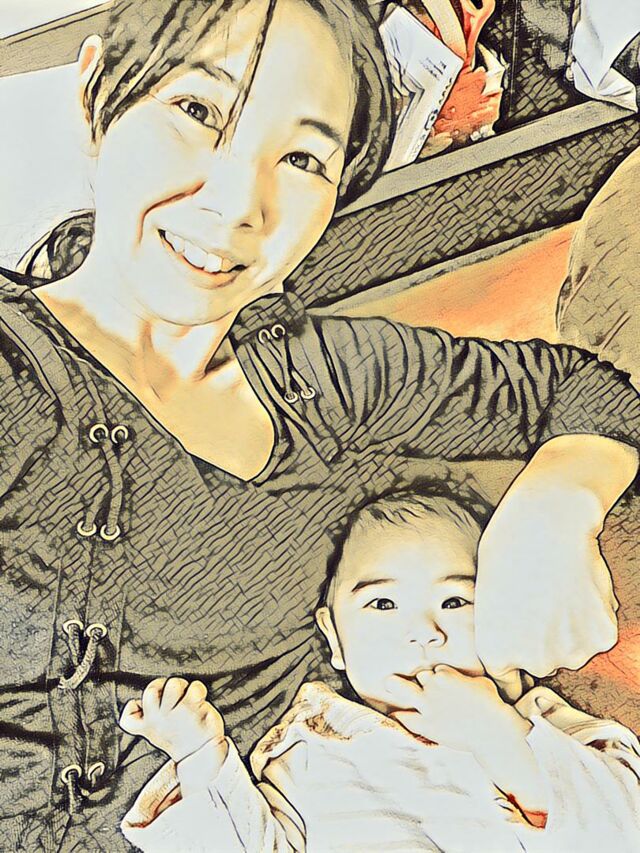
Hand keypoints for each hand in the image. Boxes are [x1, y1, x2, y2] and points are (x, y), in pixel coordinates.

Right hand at [120, 677, 225, 763]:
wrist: (203, 754)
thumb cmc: (178, 739)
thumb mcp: (154, 733)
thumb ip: (142, 719)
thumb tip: (134, 702)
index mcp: (148, 727)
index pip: (128, 718)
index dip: (133, 706)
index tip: (144, 706)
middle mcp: (161, 720)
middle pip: (150, 691)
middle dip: (160, 686)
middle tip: (171, 696)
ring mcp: (178, 715)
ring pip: (172, 684)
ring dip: (181, 685)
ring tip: (186, 697)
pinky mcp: (197, 710)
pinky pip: (195, 687)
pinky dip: (198, 689)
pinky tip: (200, 700)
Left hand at [389, 665, 525, 753]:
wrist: (492, 731)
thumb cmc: (492, 706)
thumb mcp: (481, 682)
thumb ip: (466, 678)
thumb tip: (463, 680)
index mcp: (446, 674)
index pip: (437, 671)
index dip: (440, 678)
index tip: (443, 686)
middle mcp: (434, 686)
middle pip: (420, 676)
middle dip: (420, 679)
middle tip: (414, 680)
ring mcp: (428, 705)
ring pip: (404, 689)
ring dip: (396, 686)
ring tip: (388, 683)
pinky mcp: (427, 724)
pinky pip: (407, 718)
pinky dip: (400, 716)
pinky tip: (395, 715)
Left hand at [475, 482, 617, 678]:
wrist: (546, 525)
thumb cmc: (507, 551)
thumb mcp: (485, 598)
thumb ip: (500, 634)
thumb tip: (515, 649)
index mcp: (495, 653)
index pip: (506, 678)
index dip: (514, 654)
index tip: (519, 635)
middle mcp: (533, 662)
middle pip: (540, 664)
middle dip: (540, 641)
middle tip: (539, 602)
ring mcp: (571, 652)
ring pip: (569, 650)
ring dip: (567, 631)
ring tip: (556, 592)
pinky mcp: (601, 636)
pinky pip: (594, 634)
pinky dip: (590, 618)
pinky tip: (576, 590)